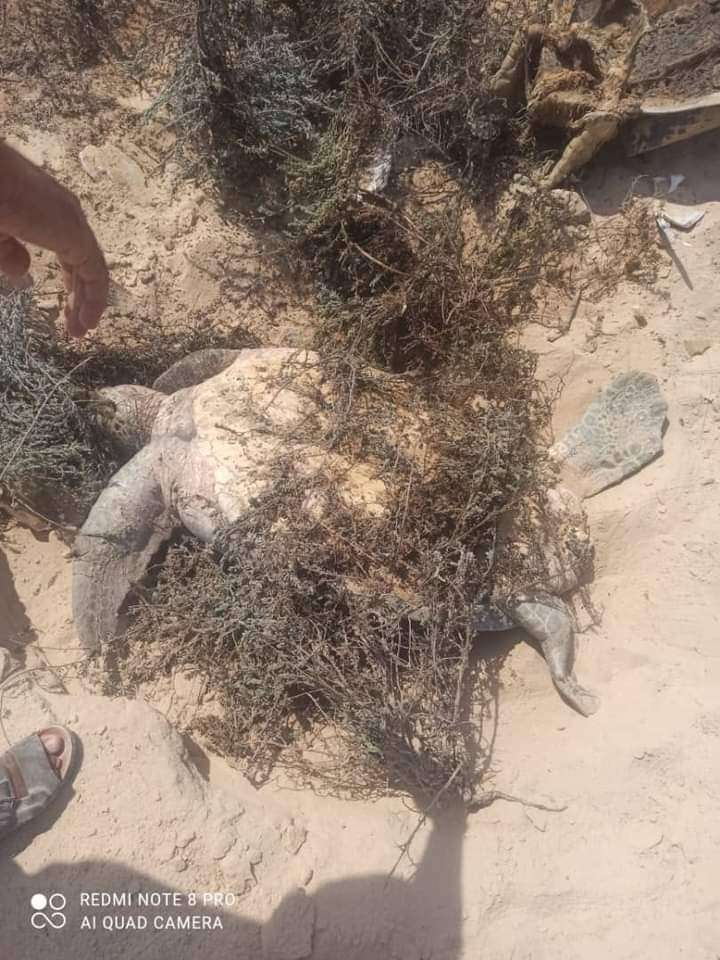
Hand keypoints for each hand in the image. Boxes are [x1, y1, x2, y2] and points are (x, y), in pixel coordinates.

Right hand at [0, 142, 108, 336]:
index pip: (70, 250)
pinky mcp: (72, 230)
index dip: (70, 281)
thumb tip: (25, 272)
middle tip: (75, 326)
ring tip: (82, 330)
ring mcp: (70, 219)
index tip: (66, 310)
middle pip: (83, 261)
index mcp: (44, 210)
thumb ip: (8, 252)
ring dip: (88, 301)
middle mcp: (63, 212)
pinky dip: (94, 297)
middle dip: (81, 295)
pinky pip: (94, 271)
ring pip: (91, 268)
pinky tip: (87, 320)